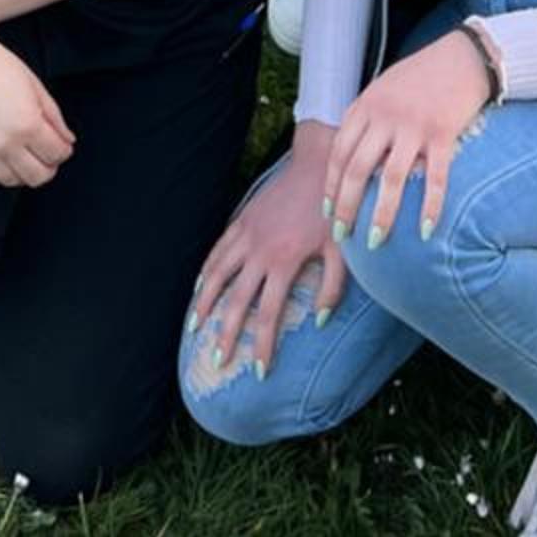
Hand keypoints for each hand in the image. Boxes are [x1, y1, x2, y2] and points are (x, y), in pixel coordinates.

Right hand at [0, 36, 74, 188]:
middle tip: (49, 156)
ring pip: (13, 181)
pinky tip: (5, 158)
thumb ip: (54, 116)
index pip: (56, 154)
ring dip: (24, 172)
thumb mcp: (34, 85)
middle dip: (49, 168)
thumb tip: (67, 139)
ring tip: (27, 157)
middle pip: (38, 176)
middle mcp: (6, 142)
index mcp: (27, 123)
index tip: (62, 146)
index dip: (64, 151)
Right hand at [190, 126, 346, 378]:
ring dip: (205, 302)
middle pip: (237, 300)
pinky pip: (218, 249)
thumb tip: (320, 322)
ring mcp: (246, 234)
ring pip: (217, 274)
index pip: (268, 314)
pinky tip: (201, 285)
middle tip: (219, 360)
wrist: (318, 165)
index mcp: (284, 261)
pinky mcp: (242, 220)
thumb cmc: (332, 210)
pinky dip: (206, 269)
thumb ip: (333, 288)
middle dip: (227, 333)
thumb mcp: (341, 250)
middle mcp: (259, 250)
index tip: (258, 372)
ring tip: (195, 327)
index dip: (261, 345)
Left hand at [322, 30, 493, 251]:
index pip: (339, 151)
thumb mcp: (383, 89)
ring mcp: (413, 125)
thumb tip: (353, 159)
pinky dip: (430, 206)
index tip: (328, 212)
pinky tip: (424, 230)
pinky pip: (434, 177)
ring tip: (375, 241)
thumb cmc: (422, 74)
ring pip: (390, 178)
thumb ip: (367, 119)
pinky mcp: (443, 133)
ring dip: (381, 215)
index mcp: (367, 104)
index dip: (331, 185)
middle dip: (346, 207)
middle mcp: (385, 116)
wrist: (463, 55)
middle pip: (357, 169)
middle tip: (343, 236)